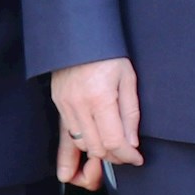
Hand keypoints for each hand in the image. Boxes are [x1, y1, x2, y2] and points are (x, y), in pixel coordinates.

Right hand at [51, 58, 142, 180]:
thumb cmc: (108, 54)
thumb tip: (131, 142)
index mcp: (100, 98)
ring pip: (82, 145)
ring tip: (113, 145)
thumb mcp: (128, 79)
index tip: (137, 158)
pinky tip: (97, 135)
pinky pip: (70, 134)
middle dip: (114, 156)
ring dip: (99, 150)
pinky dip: (85, 140)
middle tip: (127, 153)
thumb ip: (130, 113)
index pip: (113, 141)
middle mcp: (79, 106)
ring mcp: (65, 106)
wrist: (78, 35)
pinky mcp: (58, 104)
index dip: (127, 155)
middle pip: (96, 148)